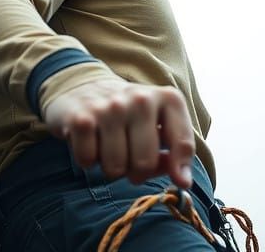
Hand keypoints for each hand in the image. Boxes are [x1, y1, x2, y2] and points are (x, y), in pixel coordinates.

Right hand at [43, 79, 195, 188]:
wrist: (81, 84)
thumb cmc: (128, 113)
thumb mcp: (157, 124)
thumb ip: (174, 150)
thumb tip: (182, 180)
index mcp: (167, 99)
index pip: (183, 143)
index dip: (180, 168)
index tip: (180, 181)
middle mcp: (140, 99)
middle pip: (145, 163)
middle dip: (135, 172)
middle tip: (129, 158)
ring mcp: (109, 108)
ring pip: (115, 167)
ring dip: (109, 167)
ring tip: (107, 147)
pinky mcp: (81, 118)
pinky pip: (88, 161)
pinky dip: (86, 159)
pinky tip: (89, 141)